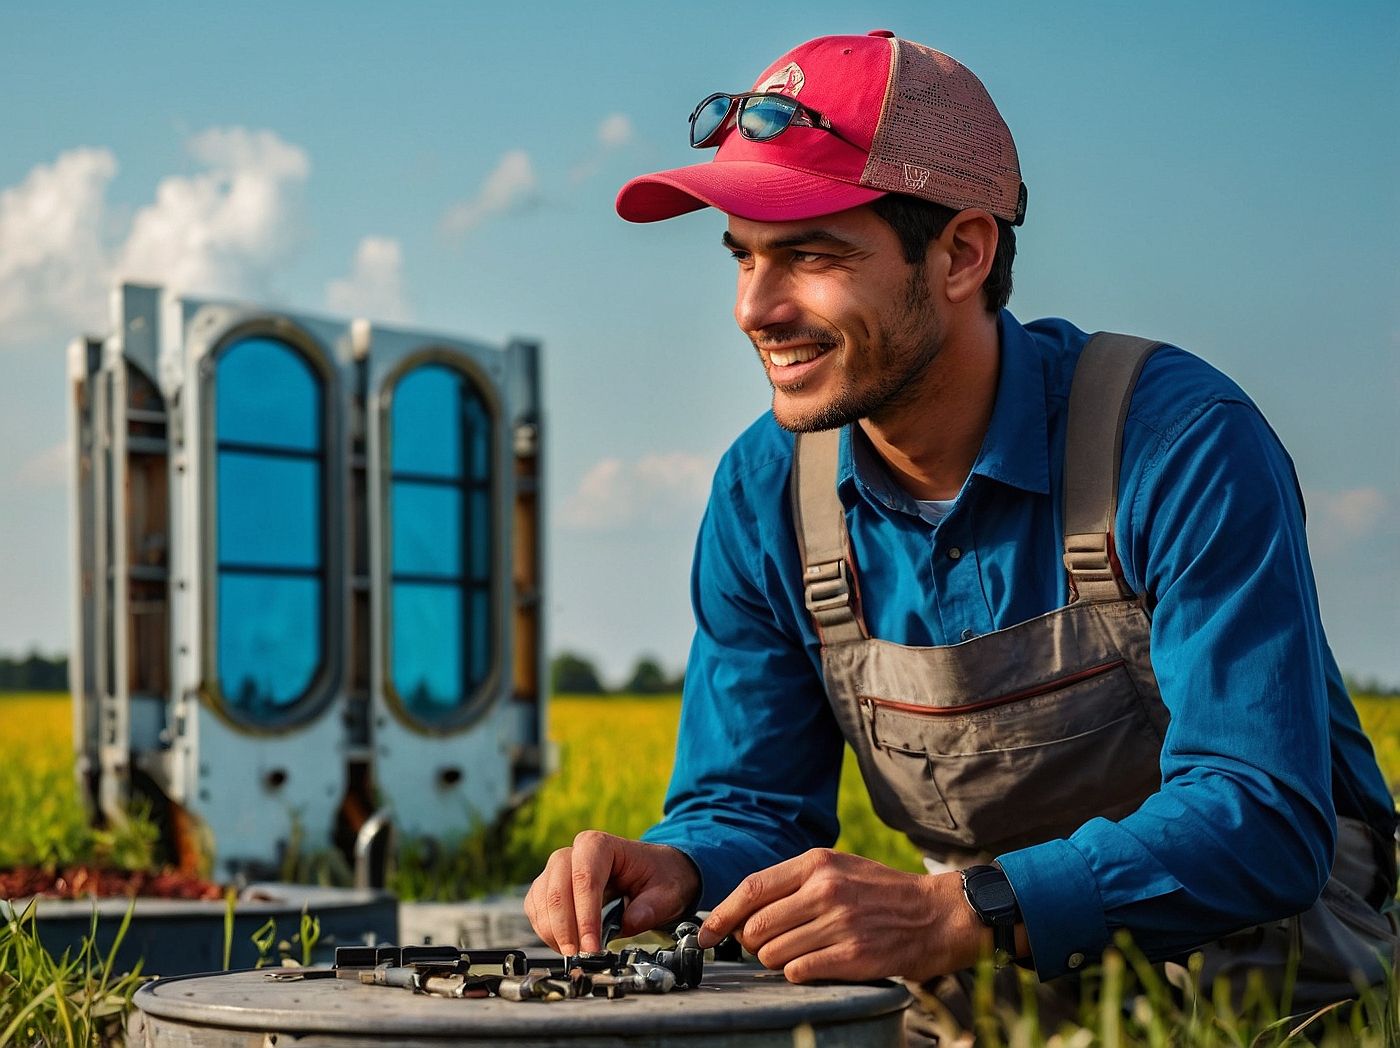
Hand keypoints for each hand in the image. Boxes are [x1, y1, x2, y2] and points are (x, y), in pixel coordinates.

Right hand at [523, 831, 700, 954]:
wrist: (654, 871)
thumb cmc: (659, 875)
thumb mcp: (669, 890)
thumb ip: (652, 907)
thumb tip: (631, 921)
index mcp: (601, 845)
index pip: (585, 878)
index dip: (586, 916)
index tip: (592, 947)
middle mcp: (573, 853)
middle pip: (557, 889)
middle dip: (566, 928)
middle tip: (580, 956)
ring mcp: (558, 869)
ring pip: (542, 900)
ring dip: (554, 933)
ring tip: (574, 955)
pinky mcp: (550, 887)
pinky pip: (536, 908)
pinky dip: (546, 931)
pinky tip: (564, 945)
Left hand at [695, 849, 986, 983]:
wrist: (937, 915)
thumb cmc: (882, 892)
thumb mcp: (838, 869)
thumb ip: (795, 882)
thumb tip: (746, 910)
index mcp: (817, 863)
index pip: (752, 888)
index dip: (722, 914)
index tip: (706, 934)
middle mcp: (825, 890)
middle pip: (756, 926)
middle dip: (753, 942)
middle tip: (768, 945)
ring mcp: (839, 923)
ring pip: (772, 953)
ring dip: (776, 960)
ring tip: (799, 953)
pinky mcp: (852, 956)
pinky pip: (798, 972)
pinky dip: (798, 973)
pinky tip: (816, 964)